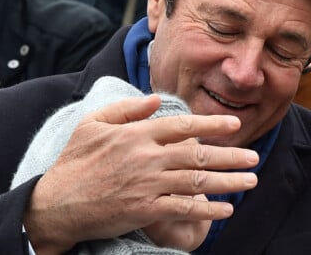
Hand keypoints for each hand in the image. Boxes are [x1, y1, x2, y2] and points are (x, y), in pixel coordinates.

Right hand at [23, 95, 258, 254]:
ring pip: (197, 183)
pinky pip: (184, 210)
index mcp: (138, 134)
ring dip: (228, 182)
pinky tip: (226, 210)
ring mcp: (148, 185)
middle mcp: (148, 158)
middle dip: (230, 156)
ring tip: (250, 181)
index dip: (211, 124)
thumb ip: (126, 108)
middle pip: (198, 156)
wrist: (56, 204)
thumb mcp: (93, 123)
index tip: (234, 125)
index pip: (183, 126)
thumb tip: (155, 99)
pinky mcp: (146, 210)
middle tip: (253, 157)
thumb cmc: (75, 160)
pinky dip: (207, 210)